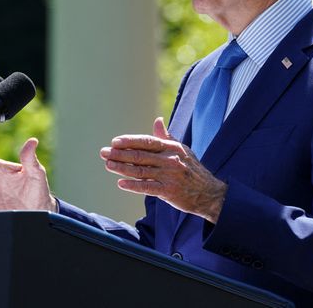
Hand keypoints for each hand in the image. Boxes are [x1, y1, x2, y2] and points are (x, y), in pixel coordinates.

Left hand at [100, 117, 227, 222]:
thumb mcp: (182, 150)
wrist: (209, 192)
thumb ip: (166, 137)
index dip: (130, 141)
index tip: (115, 142)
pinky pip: (147, 187)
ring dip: (122, 168)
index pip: (147, 141)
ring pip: (140, 171)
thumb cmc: (192, 169)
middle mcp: (170, 160)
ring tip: (108, 165)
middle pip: (140, 155)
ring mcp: (169, 176)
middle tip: (104, 152)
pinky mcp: (168, 191)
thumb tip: (157, 120)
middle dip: (119, 154)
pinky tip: (121, 183)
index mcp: (171, 148)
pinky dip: (133, 185)